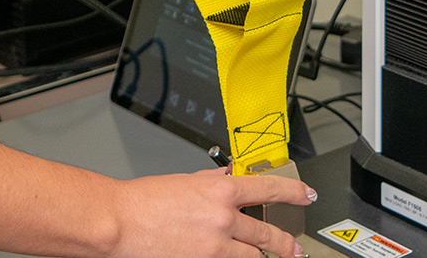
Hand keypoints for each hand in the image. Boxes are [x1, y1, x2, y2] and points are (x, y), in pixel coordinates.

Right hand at [106, 168, 314, 257]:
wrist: (119, 222)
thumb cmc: (143, 201)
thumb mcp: (185, 181)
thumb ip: (212, 180)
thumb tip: (228, 177)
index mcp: (220, 191)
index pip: (269, 190)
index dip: (294, 193)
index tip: (306, 196)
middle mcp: (223, 219)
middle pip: (268, 233)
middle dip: (285, 242)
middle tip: (294, 247)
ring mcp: (215, 246)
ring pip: (253, 256)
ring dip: (259, 255)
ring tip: (264, 255)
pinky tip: (230, 257)